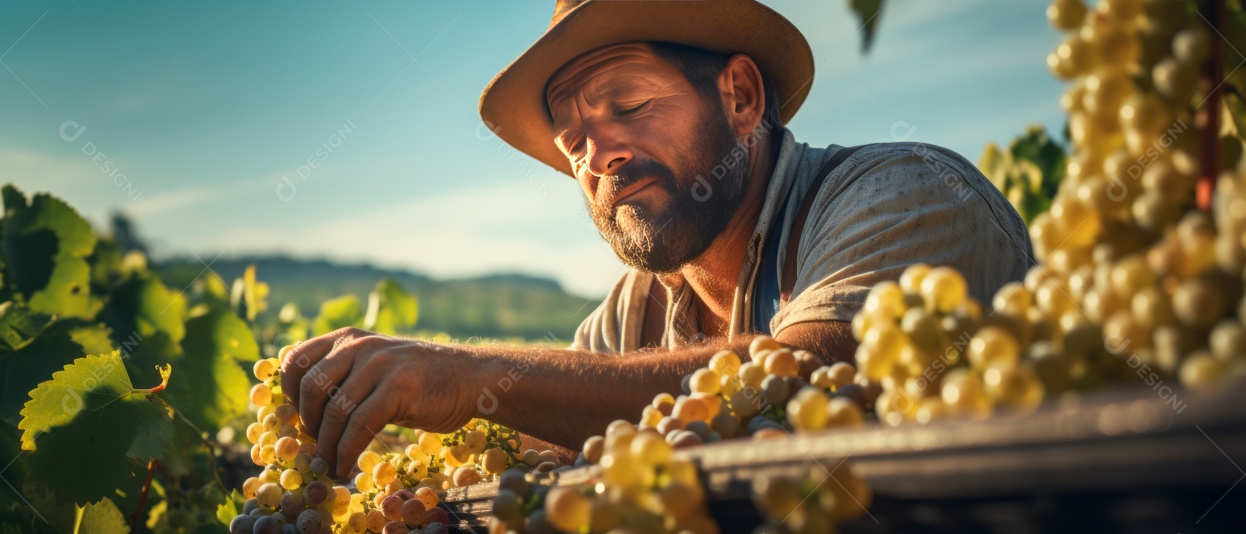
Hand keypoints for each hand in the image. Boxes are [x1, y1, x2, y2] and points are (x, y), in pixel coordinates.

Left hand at [279, 327, 478, 477]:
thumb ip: (344, 377)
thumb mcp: (376, 366)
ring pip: (335, 411)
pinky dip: (347, 451)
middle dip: (308, 424)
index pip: (296, 360)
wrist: (470, 377)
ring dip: (327, 446)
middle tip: (317, 446)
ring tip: (330, 464)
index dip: (288, 394)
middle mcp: (359, 345)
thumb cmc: (420, 379)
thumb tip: (304, 414)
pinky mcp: (399, 387)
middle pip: (310, 387)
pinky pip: (360, 425)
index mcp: (348, 337)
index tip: (299, 419)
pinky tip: (346, 465)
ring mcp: (380, 364)